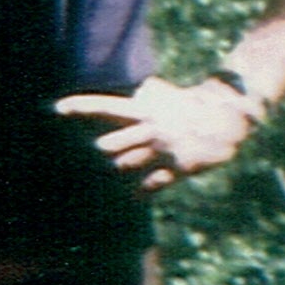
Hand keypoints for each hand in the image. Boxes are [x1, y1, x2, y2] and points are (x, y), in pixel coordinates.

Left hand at [59, 75, 258, 193]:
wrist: (227, 116)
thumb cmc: (190, 105)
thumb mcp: (164, 94)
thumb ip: (145, 95)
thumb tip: (137, 90)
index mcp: (144, 109)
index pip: (105, 105)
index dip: (81, 106)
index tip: (57, 108)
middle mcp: (150, 128)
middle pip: (109, 145)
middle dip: (105, 150)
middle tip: (104, 151)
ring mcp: (163, 148)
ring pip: (126, 165)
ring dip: (121, 168)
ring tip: (122, 167)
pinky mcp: (180, 166)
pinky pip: (153, 184)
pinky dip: (142, 190)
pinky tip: (136, 194)